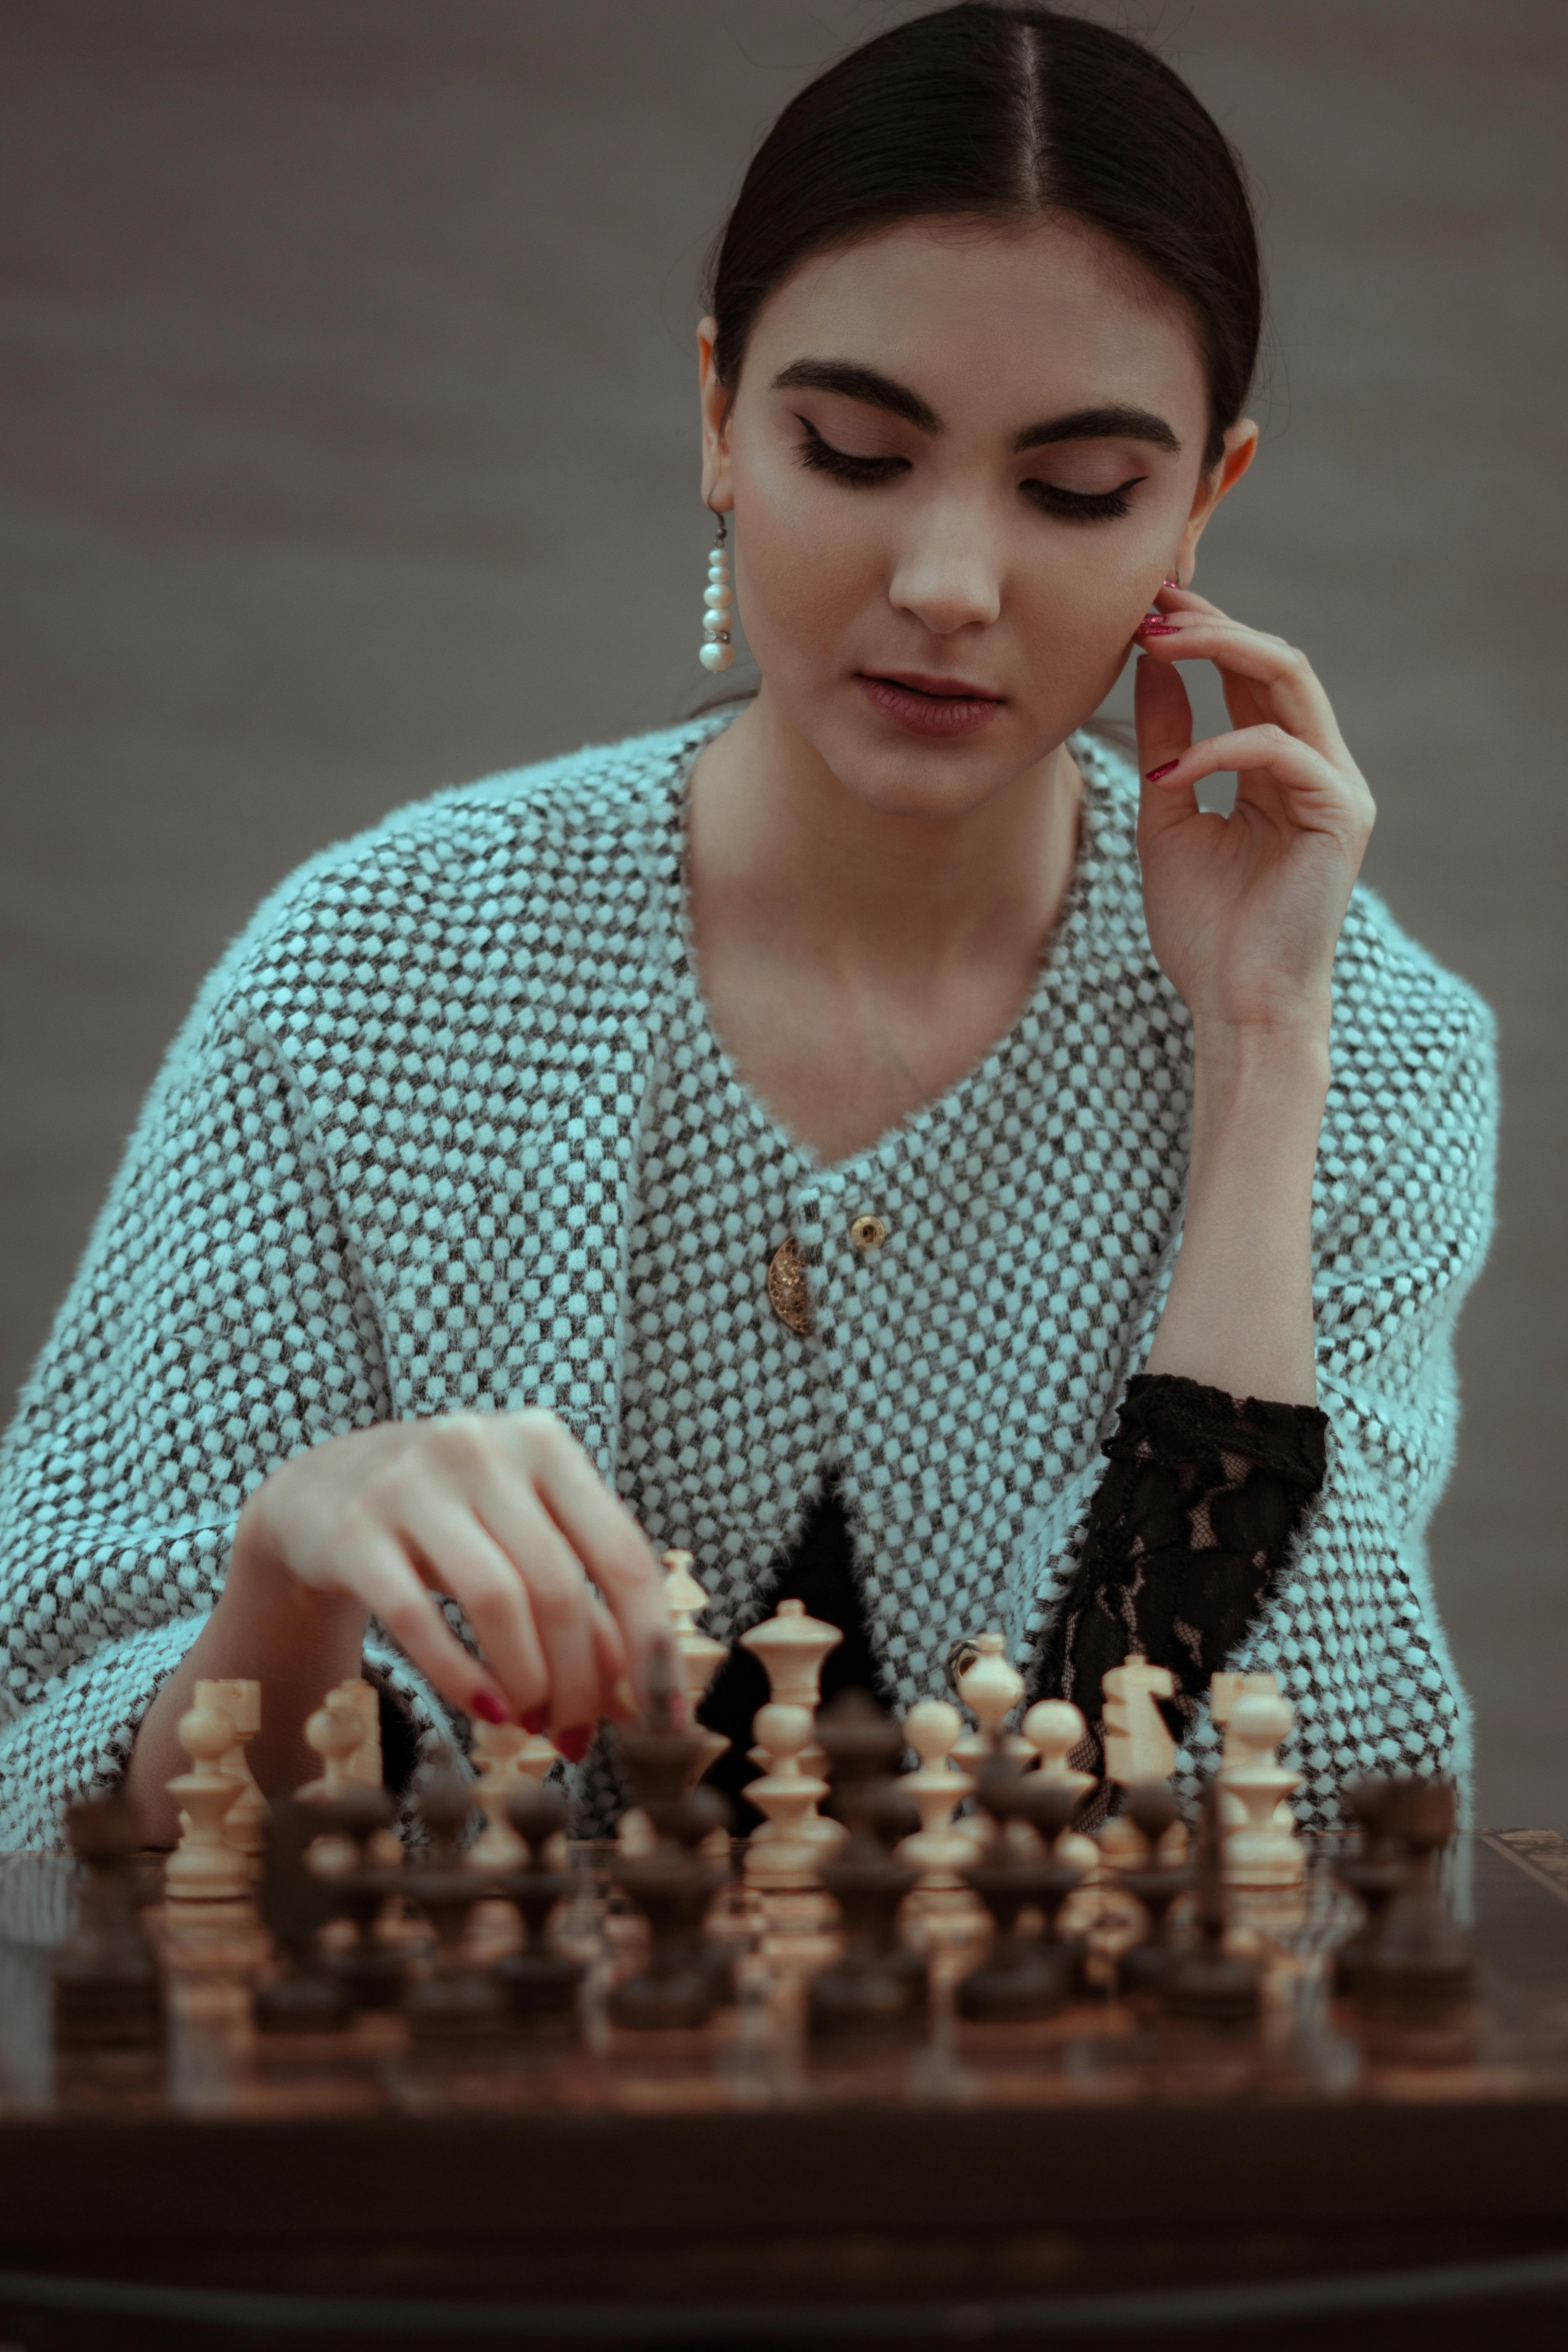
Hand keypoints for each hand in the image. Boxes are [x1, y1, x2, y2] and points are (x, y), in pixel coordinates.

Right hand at [227, 1411, 674, 1758]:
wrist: (321, 1492)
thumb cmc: (451, 1523)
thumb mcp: (524, 1542)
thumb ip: (587, 1608)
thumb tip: (640, 1700)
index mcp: (545, 1442)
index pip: (623, 1552)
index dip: (651, 1644)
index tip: (668, 1717)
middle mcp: (482, 1448)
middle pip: (559, 1587)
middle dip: (579, 1680)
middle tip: (577, 1735)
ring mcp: (413, 1483)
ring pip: (496, 1601)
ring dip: (525, 1682)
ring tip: (533, 1724)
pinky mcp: (356, 1530)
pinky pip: (417, 1618)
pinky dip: (460, 1676)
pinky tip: (484, 1711)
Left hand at [1132, 584, 1374, 1042]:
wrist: (1237, 1004)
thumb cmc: (1204, 927)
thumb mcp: (1167, 814)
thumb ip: (1167, 739)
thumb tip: (1150, 664)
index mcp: (1278, 765)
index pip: (1250, 672)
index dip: (1202, 631)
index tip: (1142, 608)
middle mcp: (1316, 765)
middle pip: (1275, 658)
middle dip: (1212, 624)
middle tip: (1149, 606)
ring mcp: (1335, 786)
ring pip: (1289, 679)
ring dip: (1220, 650)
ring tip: (1154, 645)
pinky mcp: (1341, 813)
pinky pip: (1278, 750)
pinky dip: (1218, 746)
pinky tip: (1168, 770)